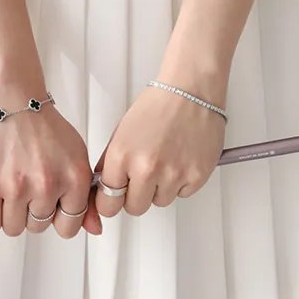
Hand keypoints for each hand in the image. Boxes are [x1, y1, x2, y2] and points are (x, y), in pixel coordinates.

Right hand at [0, 82, 103, 239]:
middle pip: (39, 228)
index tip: (52, 207)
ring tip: (14, 190)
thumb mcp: (77, 157)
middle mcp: (48, 186)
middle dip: (34, 212)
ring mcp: (18, 187)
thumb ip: (87, 196)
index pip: (69, 226)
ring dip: (13, 215)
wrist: (15, 102)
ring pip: (15, 228)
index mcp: (75, 179)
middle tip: (30, 188)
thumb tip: (95, 229)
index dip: (59, 218)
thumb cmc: (45, 127)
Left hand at [86, 80, 227, 222]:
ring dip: (161, 188)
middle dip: (136, 196)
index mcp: (123, 156)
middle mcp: (147, 168)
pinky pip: (183, 193)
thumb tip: (102, 187)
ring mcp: (173, 174)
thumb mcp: (122, 132)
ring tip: (165, 160)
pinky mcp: (196, 176)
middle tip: (143, 176)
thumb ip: (110, 163)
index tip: (113, 200)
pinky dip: (182, 182)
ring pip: (160, 202)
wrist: (191, 90)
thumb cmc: (159, 105)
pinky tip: (180, 159)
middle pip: (134, 208)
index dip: (110, 202)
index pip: (107, 203)